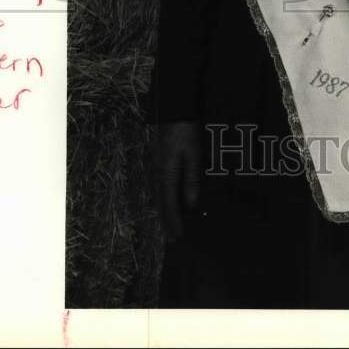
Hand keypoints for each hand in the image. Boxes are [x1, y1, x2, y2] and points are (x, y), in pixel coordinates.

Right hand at [151, 120, 201, 242]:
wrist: (173, 109)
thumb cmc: (184, 130)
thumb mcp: (192, 153)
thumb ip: (191, 178)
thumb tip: (191, 203)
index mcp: (165, 173)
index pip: (169, 205)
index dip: (174, 222)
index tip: (178, 238)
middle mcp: (157, 172)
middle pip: (161, 203)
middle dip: (167, 222)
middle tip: (172, 240)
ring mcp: (156, 166)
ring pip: (159, 196)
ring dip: (164, 212)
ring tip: (169, 226)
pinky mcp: (158, 160)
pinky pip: (159, 186)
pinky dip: (163, 199)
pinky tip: (167, 201)